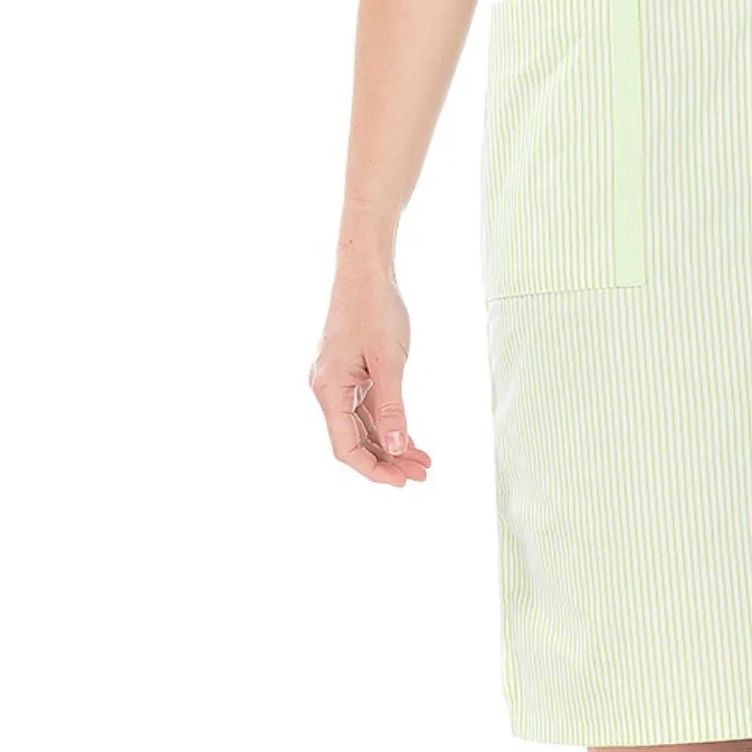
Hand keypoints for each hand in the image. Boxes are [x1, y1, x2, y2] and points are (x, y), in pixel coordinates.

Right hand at [309, 277, 431, 486]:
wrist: (365, 270)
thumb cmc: (374, 308)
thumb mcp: (388, 360)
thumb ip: (391, 406)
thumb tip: (396, 448)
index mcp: (328, 389)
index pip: (345, 447)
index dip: (373, 469)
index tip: (402, 480)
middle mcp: (328, 389)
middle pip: (354, 441)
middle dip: (387, 460)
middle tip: (422, 474)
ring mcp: (338, 381)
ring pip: (363, 426)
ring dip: (391, 444)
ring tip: (423, 462)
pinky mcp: (351, 372)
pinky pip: (367, 408)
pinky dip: (388, 423)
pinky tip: (411, 438)